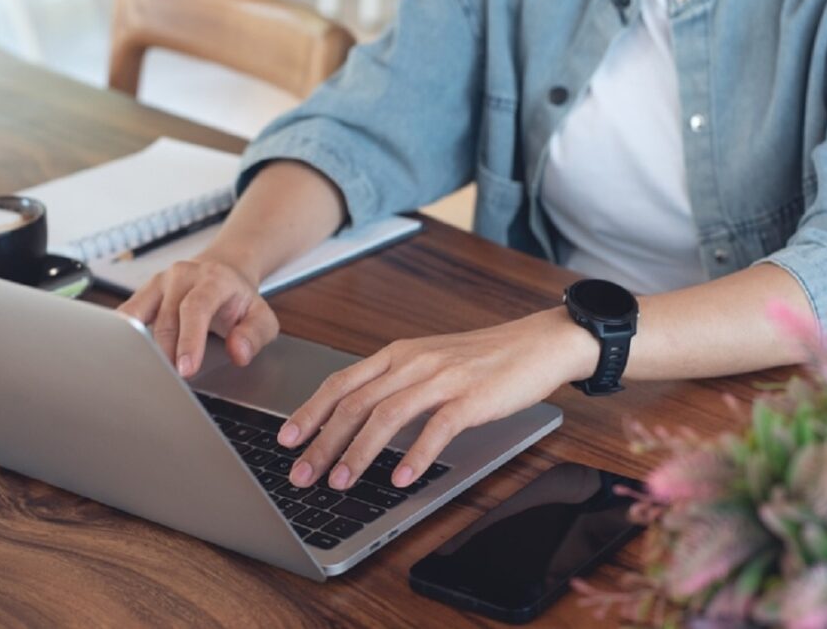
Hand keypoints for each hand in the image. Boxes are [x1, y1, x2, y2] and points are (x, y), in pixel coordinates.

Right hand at [117, 255, 279, 377]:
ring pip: (141, 317)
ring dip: (144, 349)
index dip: (189, 340)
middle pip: (167, 318)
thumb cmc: (239, 299)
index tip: (186, 369)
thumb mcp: (262, 316)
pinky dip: (123, 336)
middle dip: (168, 354)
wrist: (223, 270)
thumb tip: (238, 352)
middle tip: (172, 382)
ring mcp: (159, 282)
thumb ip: (255, 335)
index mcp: (214, 279)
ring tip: (150, 373)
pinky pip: (127, 314)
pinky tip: (125, 354)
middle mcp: (183, 275)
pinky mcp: (143, 292)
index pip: (196, 308)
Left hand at [279, 307, 597, 490]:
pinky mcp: (472, 397)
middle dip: (322, 442)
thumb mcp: (432, 362)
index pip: (342, 382)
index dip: (310, 412)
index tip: (286, 440)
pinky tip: (401, 479)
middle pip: (355, 403)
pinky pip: (436, 428)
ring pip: (387, 415)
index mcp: (400, 353)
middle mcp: (415, 361)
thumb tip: (358, 419)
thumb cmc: (486, 358)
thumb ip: (398, 383)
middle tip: (301, 474)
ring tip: (340, 483)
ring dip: (358, 453)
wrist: (539, 343)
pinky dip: (415, 456)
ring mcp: (443, 378)